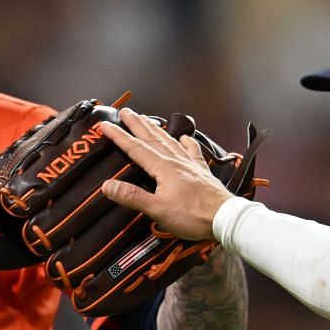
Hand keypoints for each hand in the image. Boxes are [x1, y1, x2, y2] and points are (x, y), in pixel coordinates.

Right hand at [96, 108, 234, 240]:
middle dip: (137, 124)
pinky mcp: (201, 171)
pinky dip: (186, 142)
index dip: (118, 136)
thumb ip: (132, 197)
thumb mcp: (158, 209)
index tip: (104, 125)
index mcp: (163, 167)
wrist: (225, 217)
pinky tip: (184, 137)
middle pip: (152, 138)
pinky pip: (192, 150)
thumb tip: (107, 186)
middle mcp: (176, 160)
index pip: (135, 148)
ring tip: (147, 119)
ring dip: (156, 129)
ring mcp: (190, 164)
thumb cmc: (192, 215)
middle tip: (125, 112)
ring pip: (169, 140)